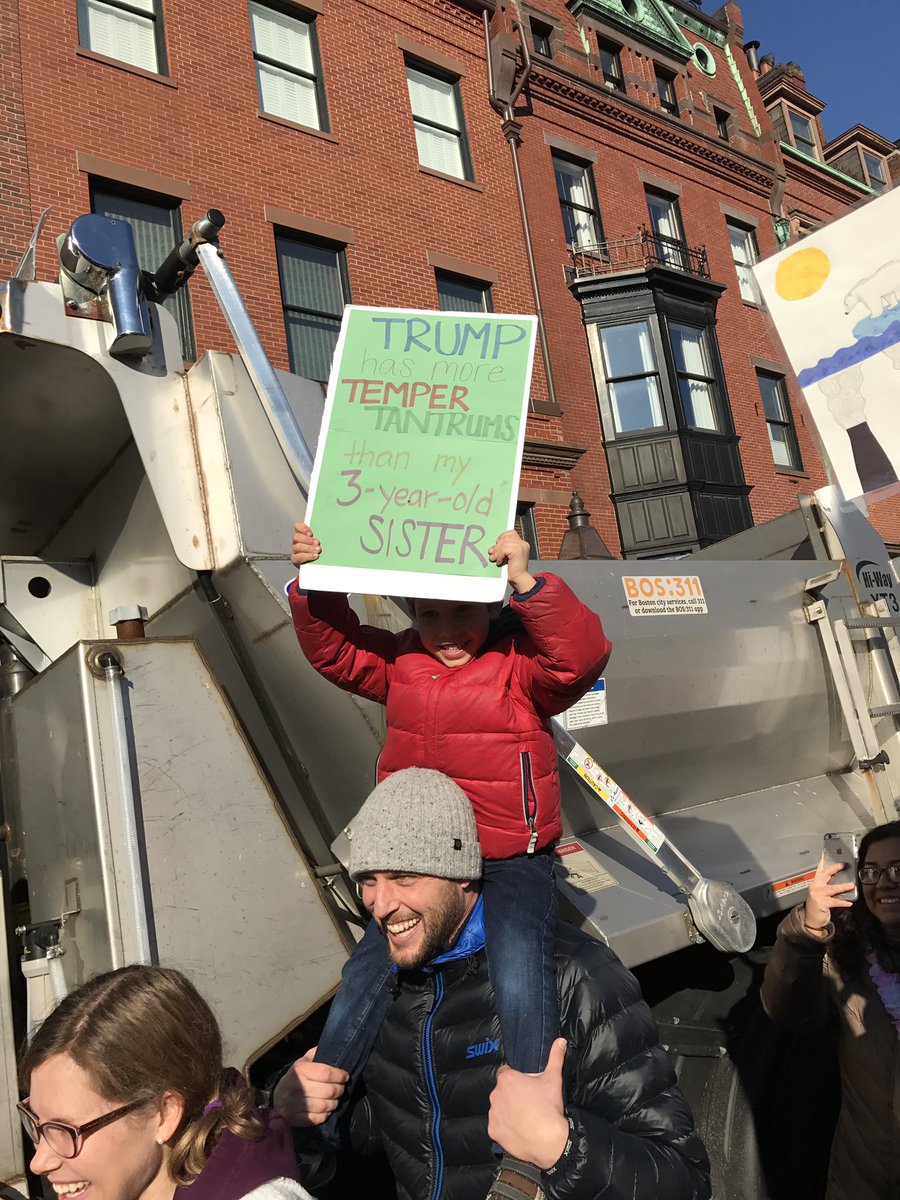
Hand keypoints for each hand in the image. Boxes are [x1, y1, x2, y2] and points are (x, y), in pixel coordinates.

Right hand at [272, 1047, 348, 1126]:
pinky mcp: (293, 1118)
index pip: (326, 1073)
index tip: (345, 1076)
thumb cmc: (297, 1076)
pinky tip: (326, 1110)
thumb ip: (318, 1053)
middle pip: (328, 1091)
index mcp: (300, 1069)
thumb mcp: (305, 1060)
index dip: (340, 1075)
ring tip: (335, 1099)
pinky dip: (325, 1115)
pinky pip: (316, 1119)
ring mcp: (293, 1104)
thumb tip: (334, 1048)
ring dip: (334, 1103)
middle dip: (340, 1090)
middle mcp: (296, 1086)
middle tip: (342, 1088)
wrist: (278, 1096)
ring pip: (324, 1106)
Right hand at [291, 522, 320, 566]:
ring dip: (308, 548)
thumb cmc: (322, 550)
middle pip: (297, 537)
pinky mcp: (296, 560)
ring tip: (318, 550)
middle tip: (317, 542)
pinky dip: (308, 556)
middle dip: (307, 539)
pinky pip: (299, 557)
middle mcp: (297, 541)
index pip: (298, 526)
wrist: (319, 565)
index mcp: (302, 534)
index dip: (303, 528)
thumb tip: (333, 530)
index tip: (311, 533)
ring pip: (297, 547)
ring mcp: (295, 551)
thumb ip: (324, 535)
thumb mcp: (323, 540)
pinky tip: (315, 556)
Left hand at [487, 1038, 568, 1168]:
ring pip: (499, 1108)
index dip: (516, 1078)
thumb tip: (561, 1040)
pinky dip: (505, 1127)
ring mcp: (493, 1114)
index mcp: (507, 1079)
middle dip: (512, 1094)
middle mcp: (495, 1094)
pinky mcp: (493, 1131)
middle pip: (502, 1091)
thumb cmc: (549, 1107)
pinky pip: (497, 1126)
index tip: (526, 1086)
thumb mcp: (553, 1079)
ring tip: (524, 1118)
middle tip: (528, 1103)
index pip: (506, 1072)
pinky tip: (518, 1130)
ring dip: (507, 1110)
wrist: (548, 1141)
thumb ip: (555, 1057)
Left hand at [489, 530, 535, 593]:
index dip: (502, 537)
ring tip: (495, 559)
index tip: (496, 546)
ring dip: (497, 552)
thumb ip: (502, 549)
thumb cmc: (513, 570)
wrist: (519, 579)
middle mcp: (523, 544)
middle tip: (492, 554)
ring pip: (504, 543)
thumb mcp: (507, 556)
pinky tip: (500, 562)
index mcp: (522, 544)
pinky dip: (499, 556)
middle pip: (506, 538)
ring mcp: (522, 546)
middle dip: (497, 546)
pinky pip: (504, 549)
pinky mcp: (518, 551)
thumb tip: (491, 548)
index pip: (510, 533)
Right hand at [803, 853, 854, 931]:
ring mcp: (817, 894)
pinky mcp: (821, 903)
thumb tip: (842, 879)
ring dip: (842, 887)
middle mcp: (815, 886)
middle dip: (834, 869)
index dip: (823, 860)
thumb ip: (828, 885)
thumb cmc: (817, 905)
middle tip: (843, 865)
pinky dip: (842, 902)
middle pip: (825, 874)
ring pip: (831, 888)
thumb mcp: (820, 892)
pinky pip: (834, 901)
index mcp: (816, 882)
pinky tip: (849, 902)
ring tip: (851, 885)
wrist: (811, 919)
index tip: (827, 852)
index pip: (820, 868)